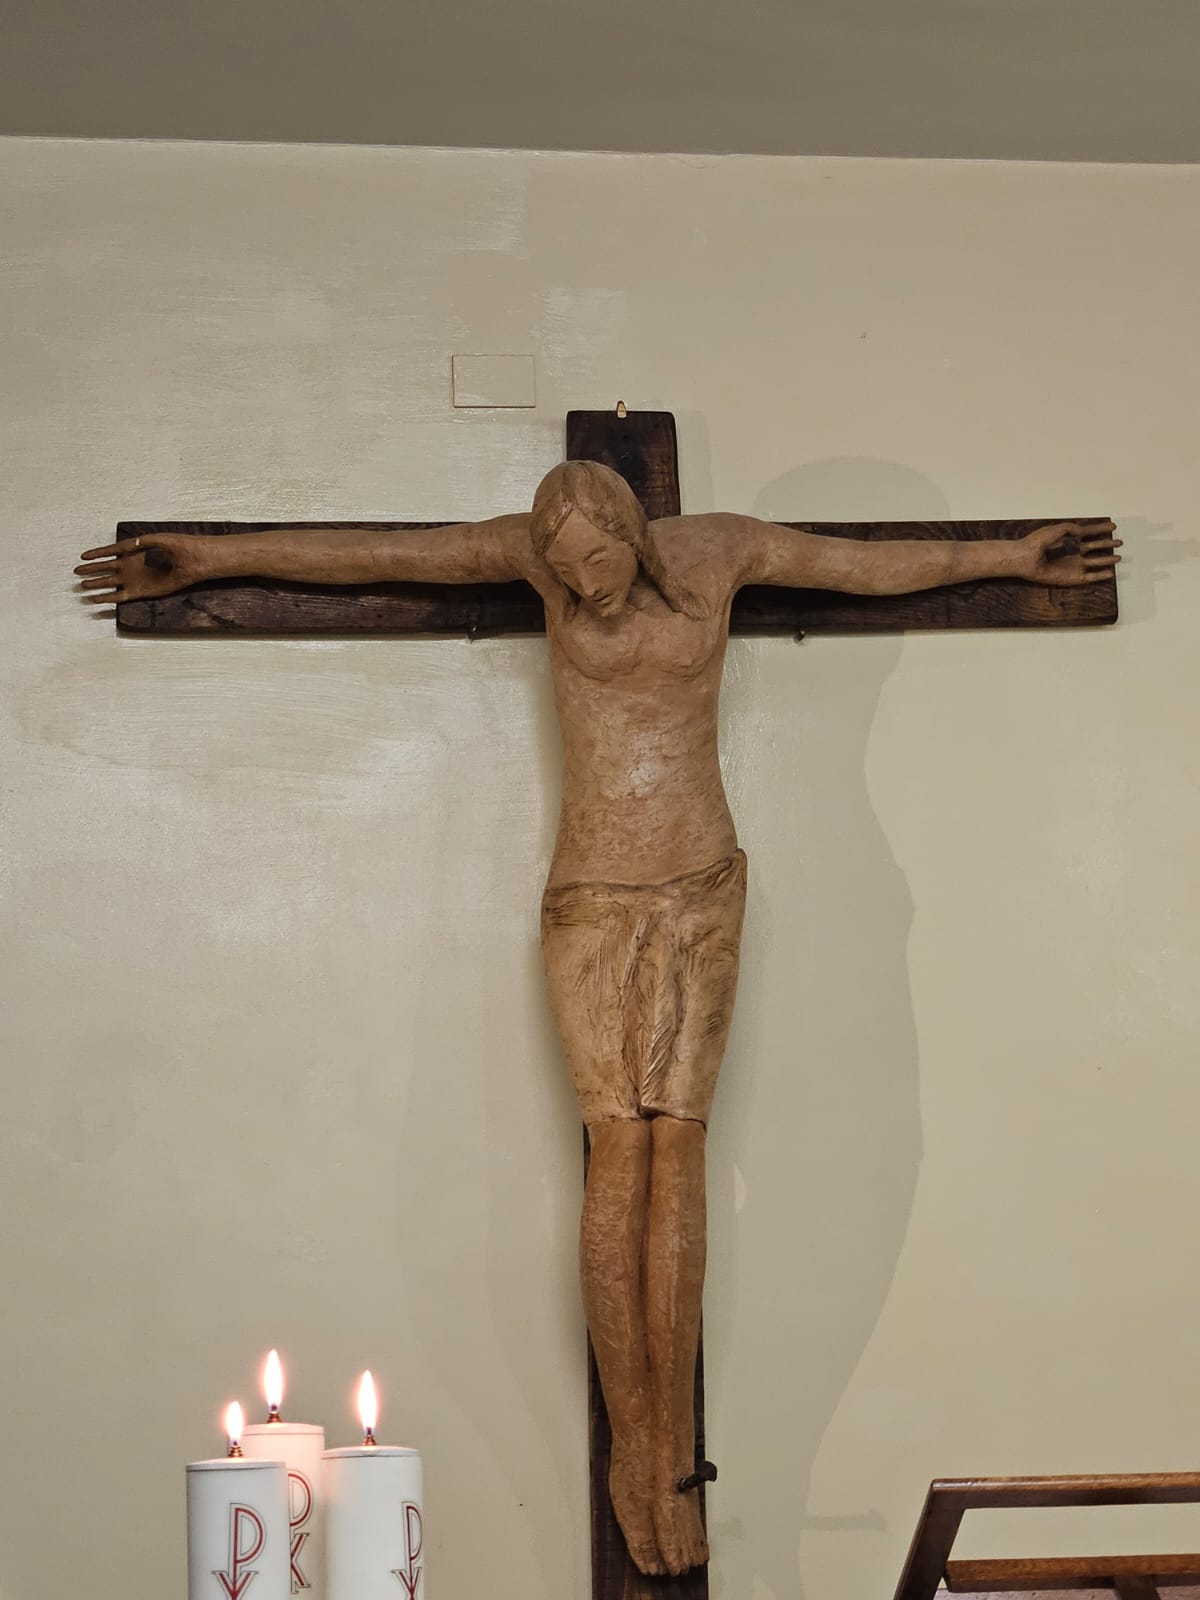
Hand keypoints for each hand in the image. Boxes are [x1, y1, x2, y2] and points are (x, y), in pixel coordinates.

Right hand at [74, 533, 214, 602]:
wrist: (194, 562)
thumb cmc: (179, 548)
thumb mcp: (157, 540)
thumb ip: (138, 543)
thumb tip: (124, 545)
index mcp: (134, 552)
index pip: (111, 552)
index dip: (97, 553)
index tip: (82, 556)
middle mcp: (133, 566)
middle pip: (106, 568)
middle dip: (91, 570)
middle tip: (75, 572)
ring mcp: (136, 579)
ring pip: (109, 582)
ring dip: (95, 584)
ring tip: (81, 586)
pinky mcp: (141, 592)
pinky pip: (119, 596)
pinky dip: (107, 598)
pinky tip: (95, 599)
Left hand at [1019, 519, 1121, 585]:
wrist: (1025, 558)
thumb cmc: (1036, 543)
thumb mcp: (1056, 530)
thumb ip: (1071, 529)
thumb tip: (1083, 530)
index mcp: (1068, 539)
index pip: (1088, 533)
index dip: (1100, 530)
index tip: (1112, 526)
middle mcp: (1071, 552)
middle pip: (1094, 548)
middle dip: (1107, 545)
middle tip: (1119, 542)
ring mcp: (1072, 565)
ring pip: (1094, 562)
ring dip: (1107, 560)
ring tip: (1119, 557)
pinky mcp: (1070, 577)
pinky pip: (1089, 577)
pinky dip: (1099, 575)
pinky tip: (1109, 573)